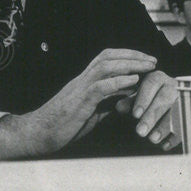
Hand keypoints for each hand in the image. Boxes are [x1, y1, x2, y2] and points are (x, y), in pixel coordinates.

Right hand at [0, 49, 158, 158]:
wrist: (38, 134)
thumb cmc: (63, 124)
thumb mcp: (91, 111)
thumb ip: (107, 102)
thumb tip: (126, 97)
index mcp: (85, 81)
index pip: (106, 58)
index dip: (127, 55)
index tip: (146, 60)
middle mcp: (82, 80)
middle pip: (107, 57)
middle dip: (133, 55)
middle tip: (153, 60)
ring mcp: (79, 89)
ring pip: (104, 67)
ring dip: (129, 64)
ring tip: (147, 67)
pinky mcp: (79, 103)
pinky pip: (99, 87)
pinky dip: (118, 82)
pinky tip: (133, 81)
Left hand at [114, 70, 180, 150]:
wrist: (174, 101)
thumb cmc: (152, 99)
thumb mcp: (140, 98)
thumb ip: (131, 102)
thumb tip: (120, 107)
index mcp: (159, 78)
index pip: (152, 84)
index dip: (143, 99)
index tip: (135, 115)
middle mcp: (174, 86)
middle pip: (165, 98)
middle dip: (153, 115)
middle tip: (140, 131)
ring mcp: (186, 98)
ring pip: (177, 112)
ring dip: (165, 127)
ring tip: (152, 139)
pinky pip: (187, 124)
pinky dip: (176, 136)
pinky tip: (165, 145)